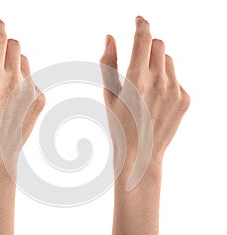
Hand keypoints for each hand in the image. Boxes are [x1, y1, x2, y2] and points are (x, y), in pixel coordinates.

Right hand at [0, 16, 44, 164]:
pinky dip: (24, 82)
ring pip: (25, 62)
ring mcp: (31, 91)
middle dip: (5, 46)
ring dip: (14, 64)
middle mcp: (16, 81)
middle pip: (15, 45)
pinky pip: (33, 80)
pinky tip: (15, 100)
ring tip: (3, 86)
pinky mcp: (41, 99)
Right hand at [100, 16, 189, 234]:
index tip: (139, 19)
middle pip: (159, 45)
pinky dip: (166, 81)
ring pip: (168, 60)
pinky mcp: (185, 99)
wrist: (141, 157)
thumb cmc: (118, 126)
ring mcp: (175, 90)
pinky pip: (176, 78)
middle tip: (138, 63)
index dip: (141, 24)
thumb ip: (108, 63)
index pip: (144, 37)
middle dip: (148, 47)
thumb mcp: (108, 95)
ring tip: (146, 86)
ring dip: (157, 64)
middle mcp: (159, 81)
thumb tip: (109, 36)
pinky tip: (156, 100)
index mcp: (136, 79)